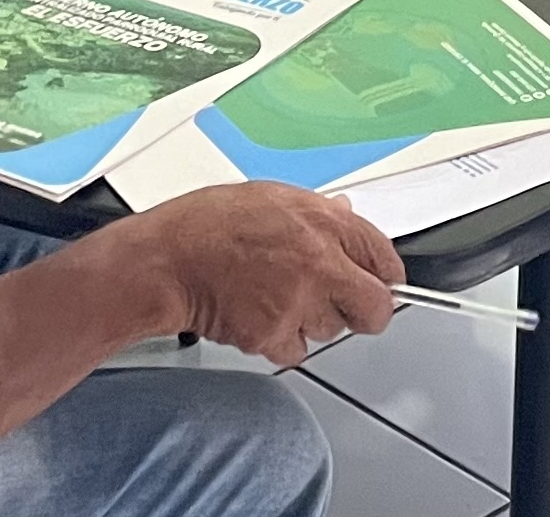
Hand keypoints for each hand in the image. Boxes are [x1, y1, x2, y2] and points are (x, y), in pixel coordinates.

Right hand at [116, 183, 402, 364]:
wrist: (166, 260)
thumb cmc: (208, 225)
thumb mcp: (272, 198)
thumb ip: (318, 212)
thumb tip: (345, 214)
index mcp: (324, 222)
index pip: (384, 257)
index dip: (383, 274)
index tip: (379, 282)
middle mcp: (319, 263)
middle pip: (375, 309)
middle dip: (365, 312)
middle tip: (343, 305)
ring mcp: (298, 302)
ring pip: (331, 331)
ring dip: (312, 322)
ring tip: (276, 296)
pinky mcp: (273, 335)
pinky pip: (295, 351)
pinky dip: (280, 340)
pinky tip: (258, 314)